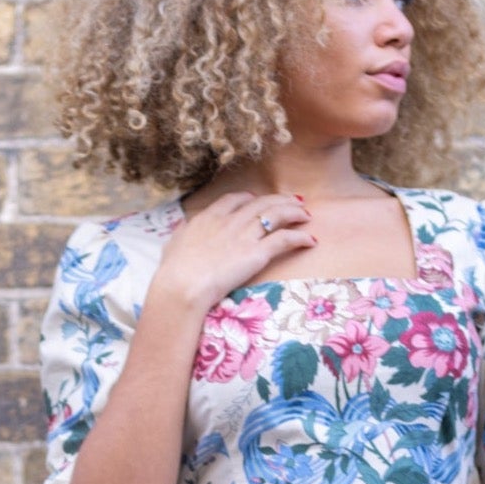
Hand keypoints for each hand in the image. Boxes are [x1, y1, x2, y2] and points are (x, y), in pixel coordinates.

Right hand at [149, 191, 315, 316]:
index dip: (251, 198)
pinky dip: (300, 237)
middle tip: (293, 202)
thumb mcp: (174, 244)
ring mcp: (245, 235)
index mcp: (209, 217)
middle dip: (280, 200)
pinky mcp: (257, 253)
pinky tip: (310, 240)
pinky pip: (285, 239)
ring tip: (306, 215)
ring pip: (277, 215)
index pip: (235, 200)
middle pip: (262, 203)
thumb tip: (182, 227)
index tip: (259, 200)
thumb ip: (182, 232)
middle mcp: (230, 221)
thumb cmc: (174, 271)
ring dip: (294, 212)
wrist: (183, 284)